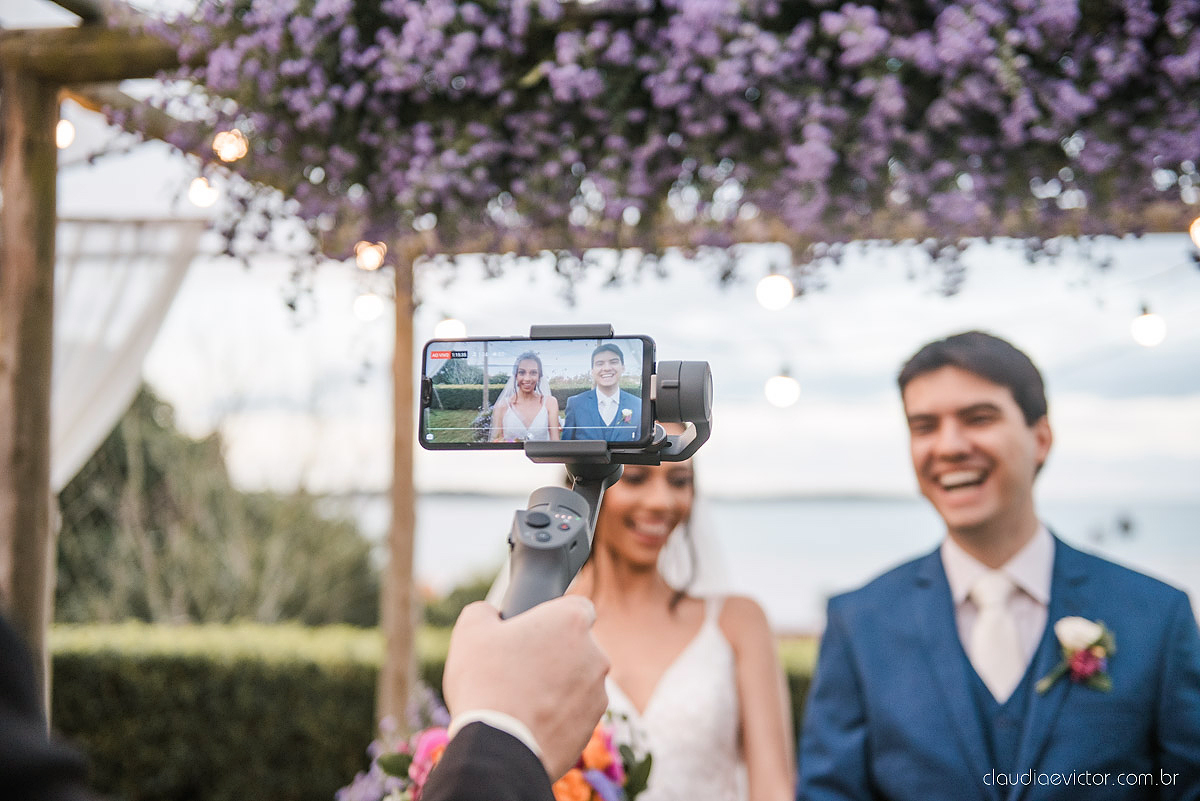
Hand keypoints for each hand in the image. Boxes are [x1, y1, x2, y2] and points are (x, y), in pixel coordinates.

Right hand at [443, 598, 609, 778]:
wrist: (499, 749)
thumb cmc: (486, 683)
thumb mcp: (471, 631)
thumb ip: (485, 611)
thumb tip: (490, 614)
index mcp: (572, 621)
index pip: (576, 606)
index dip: (553, 616)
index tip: (532, 631)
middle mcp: (595, 654)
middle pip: (576, 645)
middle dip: (553, 653)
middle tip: (518, 667)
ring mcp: (597, 692)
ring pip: (577, 680)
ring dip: (556, 685)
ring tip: (520, 698)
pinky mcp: (591, 726)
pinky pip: (574, 711)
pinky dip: (557, 714)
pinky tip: (529, 720)